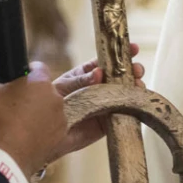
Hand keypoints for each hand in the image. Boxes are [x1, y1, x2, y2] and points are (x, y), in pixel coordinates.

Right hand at [0, 63, 66, 176]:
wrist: (5, 157)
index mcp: (40, 82)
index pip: (39, 68)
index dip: (28, 72)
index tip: (19, 79)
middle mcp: (56, 97)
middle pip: (46, 90)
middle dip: (34, 94)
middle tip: (17, 105)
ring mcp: (61, 118)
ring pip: (52, 109)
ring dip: (41, 112)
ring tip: (23, 124)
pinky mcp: (62, 138)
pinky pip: (60, 130)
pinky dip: (50, 130)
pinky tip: (38, 135)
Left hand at [46, 43, 145, 161]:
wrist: (44, 134)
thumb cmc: (50, 104)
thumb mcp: (64, 86)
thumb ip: (81, 79)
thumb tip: (98, 73)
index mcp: (87, 75)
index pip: (107, 61)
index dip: (120, 54)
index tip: (133, 48)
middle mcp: (99, 89)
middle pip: (120, 77)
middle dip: (131, 71)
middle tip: (137, 69)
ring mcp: (106, 105)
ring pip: (125, 94)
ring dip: (134, 88)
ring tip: (138, 84)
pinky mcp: (108, 123)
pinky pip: (124, 114)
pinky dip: (133, 108)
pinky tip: (138, 101)